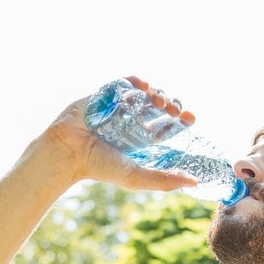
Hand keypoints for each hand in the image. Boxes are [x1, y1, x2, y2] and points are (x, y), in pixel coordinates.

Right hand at [35, 76, 199, 190]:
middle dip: (171, 105)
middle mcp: (131, 122)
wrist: (68, 151)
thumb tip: (195, 182)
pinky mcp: (104, 95)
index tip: (190, 118)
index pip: (167, 126)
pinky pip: (124, 82)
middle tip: (173, 110)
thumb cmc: (99, 167)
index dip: (181, 120)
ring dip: (157, 93)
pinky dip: (137, 81)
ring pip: (146, 94)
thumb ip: (164, 180)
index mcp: (140, 140)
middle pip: (159, 108)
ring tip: (159, 100)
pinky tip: (145, 86)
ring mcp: (117, 107)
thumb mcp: (136, 177)